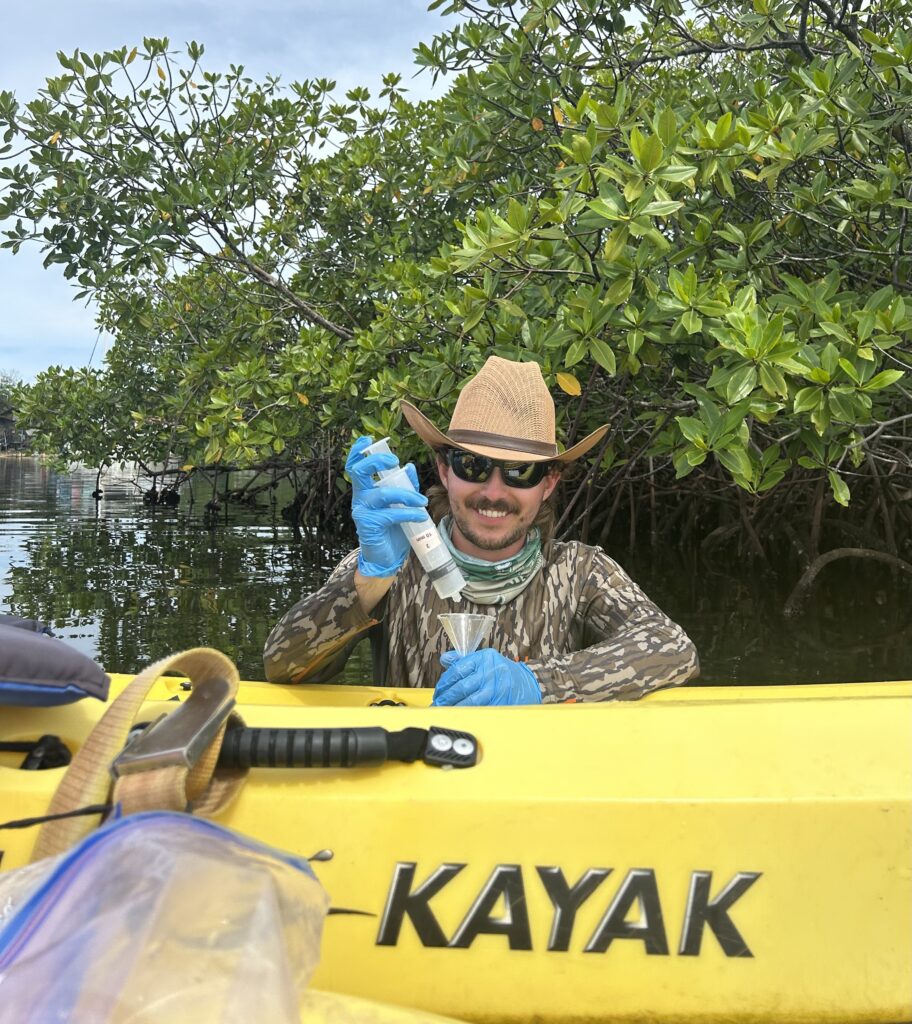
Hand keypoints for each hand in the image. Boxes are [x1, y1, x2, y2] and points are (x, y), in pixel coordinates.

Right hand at [346, 436, 427, 576]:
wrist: (386, 558)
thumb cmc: (392, 529)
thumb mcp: (400, 504)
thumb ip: (404, 486)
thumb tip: (409, 466)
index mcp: (365, 489)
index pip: (354, 466)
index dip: (357, 452)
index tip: (368, 440)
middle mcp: (360, 498)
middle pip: (358, 472)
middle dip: (376, 461)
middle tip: (394, 461)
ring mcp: (362, 511)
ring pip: (381, 493)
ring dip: (405, 494)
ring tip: (422, 501)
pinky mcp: (369, 525)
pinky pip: (390, 514)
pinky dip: (408, 513)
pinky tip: (420, 515)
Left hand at [433, 648, 541, 705]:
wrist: (528, 682)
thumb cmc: (503, 671)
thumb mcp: (484, 659)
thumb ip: (463, 660)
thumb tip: (445, 659)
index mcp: (484, 658)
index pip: (458, 670)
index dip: (445, 682)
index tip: (439, 690)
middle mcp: (490, 672)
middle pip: (462, 686)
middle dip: (446, 697)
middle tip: (437, 703)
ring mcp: (496, 688)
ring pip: (470, 700)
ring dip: (454, 707)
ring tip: (444, 710)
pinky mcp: (500, 702)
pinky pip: (480, 709)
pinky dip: (467, 713)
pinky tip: (460, 714)